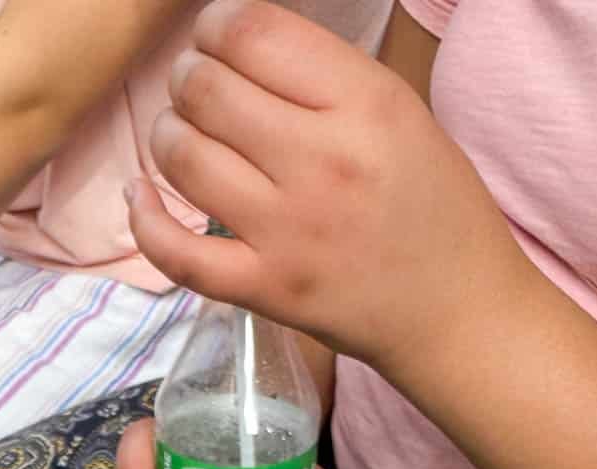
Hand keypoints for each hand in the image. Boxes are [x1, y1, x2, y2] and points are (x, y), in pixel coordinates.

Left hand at [128, 0, 532, 382]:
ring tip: (182, 135)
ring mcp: (287, 232)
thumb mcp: (398, 115)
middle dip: (188, 78)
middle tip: (197, 89)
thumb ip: (324, 81)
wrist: (455, 312)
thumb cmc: (433, 209)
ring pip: (183, 157)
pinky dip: (145, 218)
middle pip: (207, 90)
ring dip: (167, 135)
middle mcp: (321, 162)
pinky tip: (141, 196)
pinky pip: (176, 251)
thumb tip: (240, 50)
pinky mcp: (264, 289)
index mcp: (364, 104)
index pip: (254, 34)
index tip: (215, 38)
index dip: (216, 26)